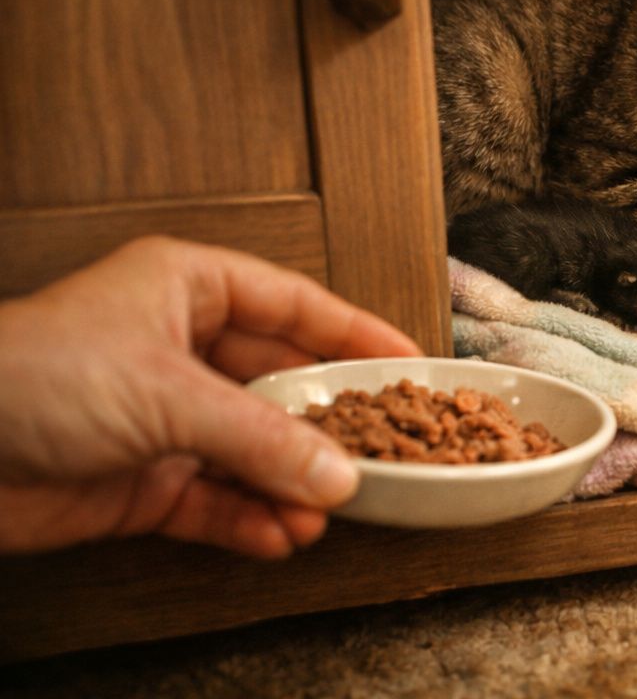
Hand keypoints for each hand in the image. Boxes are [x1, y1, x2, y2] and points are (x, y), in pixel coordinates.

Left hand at [0, 236, 420, 558]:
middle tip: (385, 451)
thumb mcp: (166, 393)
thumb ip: (260, 438)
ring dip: (292, 481)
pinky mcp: (142, 479)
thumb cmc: (28, 374)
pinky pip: (217, 499)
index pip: (298, 307)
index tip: (412, 365)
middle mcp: (183, 347)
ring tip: (331, 509)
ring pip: (255, 448)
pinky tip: (280, 535)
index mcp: (190, 288)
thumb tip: (337, 476)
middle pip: (283, 383)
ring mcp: (165, 416)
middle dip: (329, 425)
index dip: (357, 336)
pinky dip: (250, 518)